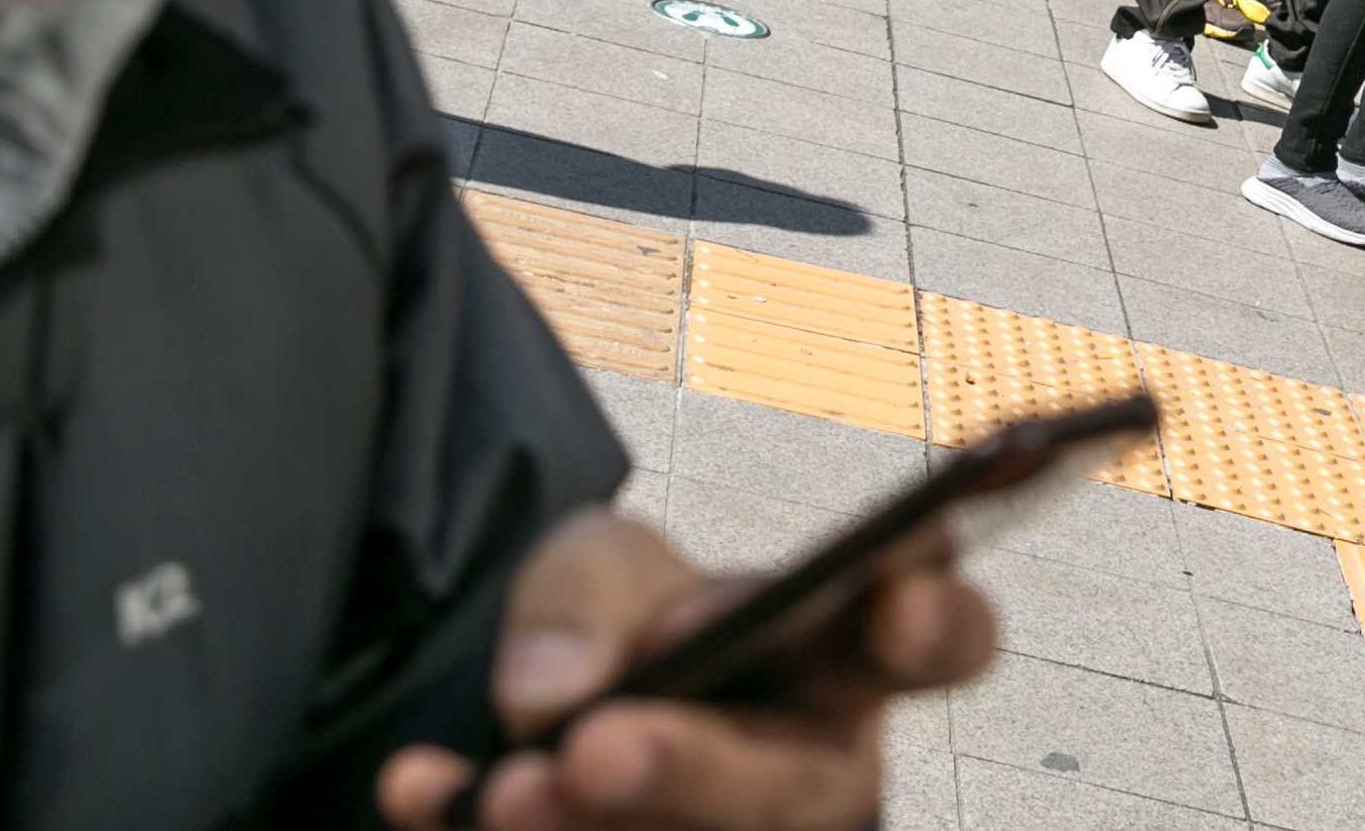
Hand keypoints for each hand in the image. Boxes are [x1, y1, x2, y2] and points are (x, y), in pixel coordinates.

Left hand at [376, 509, 995, 830]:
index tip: (894, 608)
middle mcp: (820, 767)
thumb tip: (551, 692)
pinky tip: (421, 796)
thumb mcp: (602, 561)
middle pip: (798, 788)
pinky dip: (483, 830)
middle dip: (696, 769)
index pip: (943, 635)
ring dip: (596, 830)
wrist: (561, 706)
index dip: (938, 625)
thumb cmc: (632, 625)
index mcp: (848, 653)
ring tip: (502, 793)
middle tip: (597, 747)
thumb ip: (587, 595)